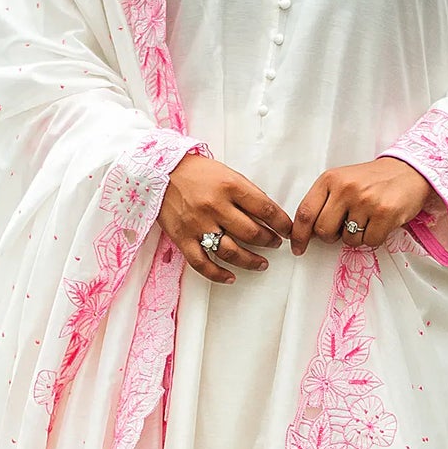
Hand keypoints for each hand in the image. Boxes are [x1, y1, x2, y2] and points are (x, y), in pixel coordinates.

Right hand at [160, 152, 292, 282]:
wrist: (159, 171)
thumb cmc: (196, 172)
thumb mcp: (226, 174)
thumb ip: (245, 193)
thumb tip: (268, 215)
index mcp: (230, 186)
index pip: (265, 208)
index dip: (281, 223)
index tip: (288, 230)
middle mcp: (215, 206)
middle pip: (252, 232)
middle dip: (269, 241)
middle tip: (275, 244)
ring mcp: (198, 224)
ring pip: (231, 251)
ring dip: (250, 261)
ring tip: (261, 264)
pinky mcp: (183, 238)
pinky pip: (202, 263)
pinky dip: (217, 274)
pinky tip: (230, 277)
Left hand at [290, 157, 431, 255]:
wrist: (408, 170)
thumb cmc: (372, 180)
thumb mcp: (342, 181)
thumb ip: (324, 202)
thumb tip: (307, 233)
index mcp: (330, 179)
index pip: (305, 212)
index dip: (299, 235)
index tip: (298, 247)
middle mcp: (345, 188)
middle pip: (323, 231)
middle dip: (331, 236)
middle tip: (344, 227)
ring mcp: (365, 200)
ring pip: (348, 240)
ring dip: (356, 236)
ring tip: (367, 218)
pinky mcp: (384, 213)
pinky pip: (369, 241)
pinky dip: (374, 237)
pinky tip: (379, 222)